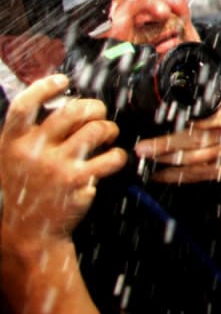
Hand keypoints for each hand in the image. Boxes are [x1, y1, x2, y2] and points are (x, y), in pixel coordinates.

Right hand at [1, 75, 127, 246]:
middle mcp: (33, 152)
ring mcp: (57, 166)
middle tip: (98, 113)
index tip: (63, 81)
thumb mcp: (10, 159)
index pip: (25, 105)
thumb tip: (55, 102)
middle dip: (93, 107)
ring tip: (107, 135)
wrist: (26, 232)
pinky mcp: (78, 181)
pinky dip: (118, 155)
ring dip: (108, 129)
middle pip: (72, 111)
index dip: (45, 87)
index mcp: (12, 143)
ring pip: (96, 130)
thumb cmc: (24, 189)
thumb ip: (26, 133)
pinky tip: (112, 158)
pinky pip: (111, 156)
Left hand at [133, 92, 220, 183]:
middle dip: (166, 145)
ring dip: (166, 161)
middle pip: (196, 140)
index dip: (189, 121)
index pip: (211, 116)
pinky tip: (159, 174)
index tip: (168, 120)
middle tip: (143, 147)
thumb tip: (180, 102)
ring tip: (146, 158)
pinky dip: (175, 176)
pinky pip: (196, 175)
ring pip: (193, 160)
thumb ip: (211, 103)